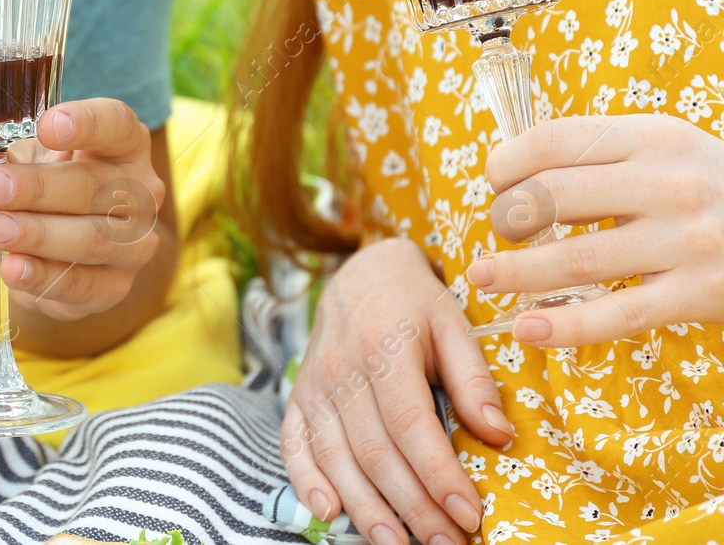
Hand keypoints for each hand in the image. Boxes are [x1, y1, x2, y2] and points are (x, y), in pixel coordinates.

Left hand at [0, 98, 162, 321]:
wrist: (63, 251)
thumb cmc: (46, 191)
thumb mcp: (19, 166)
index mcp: (123, 144)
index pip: (116, 124)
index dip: (85, 123)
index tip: (46, 125)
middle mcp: (141, 191)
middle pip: (96, 185)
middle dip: (38, 188)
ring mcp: (135, 242)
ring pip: (92, 238)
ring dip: (38, 234)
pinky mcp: (116, 286)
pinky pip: (82, 284)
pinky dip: (44, 277)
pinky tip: (13, 269)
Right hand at [281, 238, 512, 544]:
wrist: (360, 273)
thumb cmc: (415, 301)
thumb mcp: (454, 324)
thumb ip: (473, 378)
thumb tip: (497, 434)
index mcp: (383, 346)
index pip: (410, 423)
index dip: (438, 474)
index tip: (470, 513)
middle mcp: (341, 369)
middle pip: (374, 451)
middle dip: (412, 506)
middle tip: (447, 544)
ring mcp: (314, 386)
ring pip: (335, 457)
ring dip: (365, 508)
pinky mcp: (299, 398)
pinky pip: (294, 446)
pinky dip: (306, 482)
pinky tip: (329, 513)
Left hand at [470, 113, 723, 345]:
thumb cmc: (711, 187)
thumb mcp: (666, 148)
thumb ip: (601, 154)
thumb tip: (513, 174)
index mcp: (652, 137)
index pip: (555, 140)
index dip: (507, 162)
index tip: (495, 181)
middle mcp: (668, 184)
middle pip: (553, 197)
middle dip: (508, 217)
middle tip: (499, 232)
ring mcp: (685, 242)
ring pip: (576, 259)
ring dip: (517, 273)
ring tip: (483, 278)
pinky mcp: (699, 295)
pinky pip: (617, 315)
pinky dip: (565, 326)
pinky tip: (528, 330)